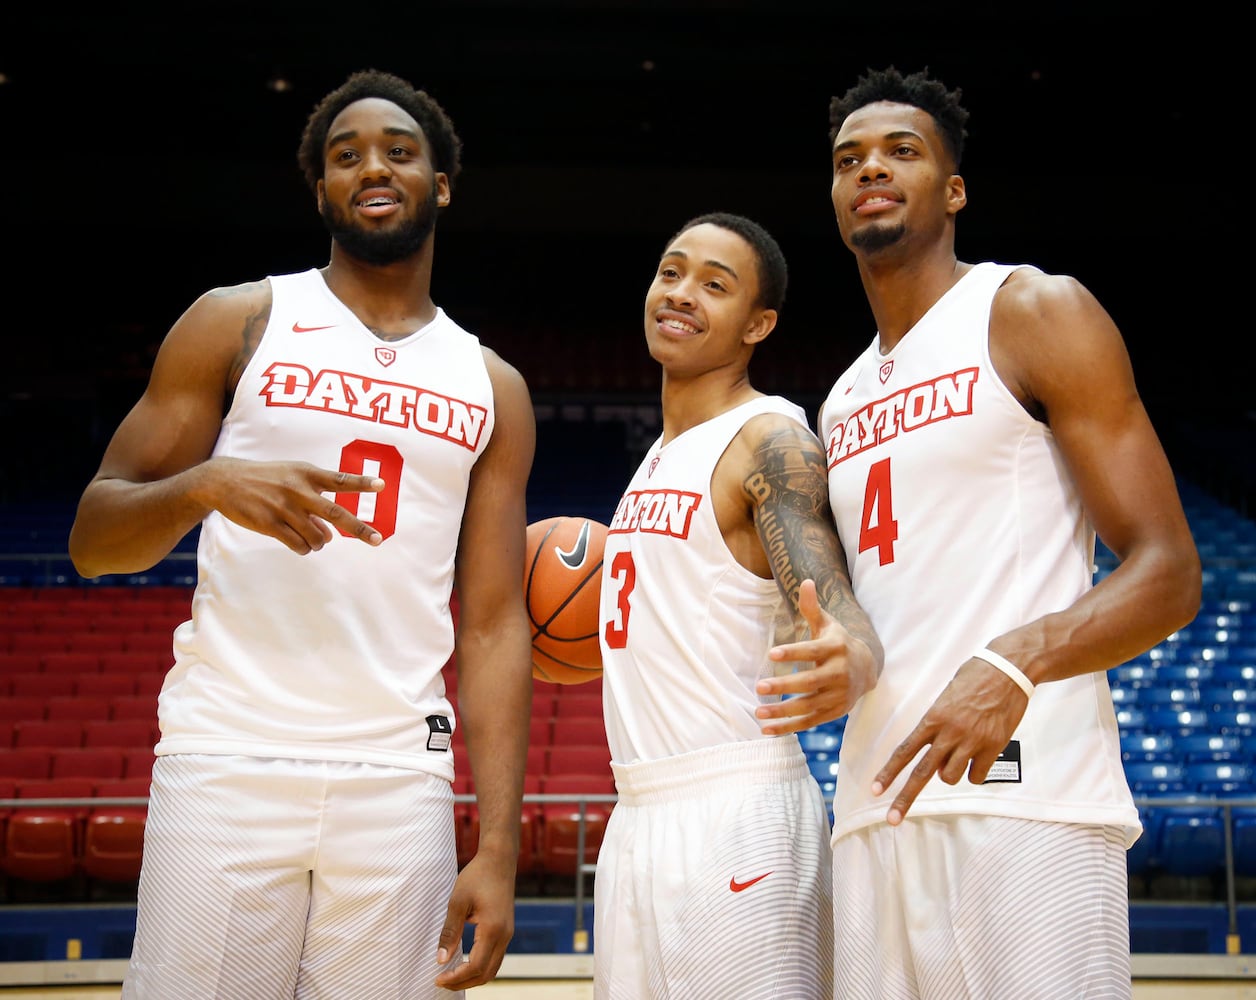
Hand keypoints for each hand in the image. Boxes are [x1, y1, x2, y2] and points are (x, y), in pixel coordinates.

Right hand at [204, 457, 384, 553]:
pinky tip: (299, 543)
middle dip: (359, 528)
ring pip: (317, 537)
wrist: (225, 481)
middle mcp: (298, 489)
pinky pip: (298, 545)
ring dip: (319, 543)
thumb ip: (314, 504)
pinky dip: (304, 548)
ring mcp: (284, 507)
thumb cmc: (267, 480)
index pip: (340, 479)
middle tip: (378, 540)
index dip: (361, 482)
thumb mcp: (292, 479)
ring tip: (313, 539)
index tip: (382, 485)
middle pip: (336, 513)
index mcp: (307, 474)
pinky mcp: (269, 523)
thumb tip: (329, 537)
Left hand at [434, 852, 515, 989]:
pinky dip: (480, 967)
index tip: (438, 978)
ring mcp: (508, 933)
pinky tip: (464, 963)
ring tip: (451, 976)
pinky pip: (495, 958)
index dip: (456, 977)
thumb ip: (450, 932)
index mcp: (493, 929)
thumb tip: (441, 960)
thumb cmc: (478, 876)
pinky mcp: (506, 930)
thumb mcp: (458, 902)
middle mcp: (504, 935)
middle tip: (441, 981)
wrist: (499, 859)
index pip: (475, 966)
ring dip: (472, 977)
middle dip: (463, 983)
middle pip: (486, 973)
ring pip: (493, 968)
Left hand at [755, 579, 878, 733]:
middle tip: (759, 687)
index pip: (813, 651)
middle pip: (811, 682)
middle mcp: (839, 673)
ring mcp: (838, 695)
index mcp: (836, 649)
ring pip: (809, 706)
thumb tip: (805, 581)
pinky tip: (767, 729)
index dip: (794, 652)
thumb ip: (812, 608)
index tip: (772, 653)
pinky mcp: (834, 712)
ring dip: (783, 712)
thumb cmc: (838, 643)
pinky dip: (789, 727)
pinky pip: (810, 722)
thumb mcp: (827, 624)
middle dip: (785, 686)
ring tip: (758, 711)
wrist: (868, 668)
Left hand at [871, 657, 1029, 823]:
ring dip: (951, 773)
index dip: (888, 772)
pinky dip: (975, 772)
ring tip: (961, 752)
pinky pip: (977, 775)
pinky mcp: (993, 747)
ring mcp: (971, 741)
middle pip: (922, 773)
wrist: (1008, 669)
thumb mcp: (946, 697)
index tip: (875, 790)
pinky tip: (981, 755)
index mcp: (932, 718)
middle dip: (904, 798)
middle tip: (892, 819)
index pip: (904, 750)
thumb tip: (933, 749)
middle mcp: (948, 733)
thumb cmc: (974, 678)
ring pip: (950, 777)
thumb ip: (937, 723)